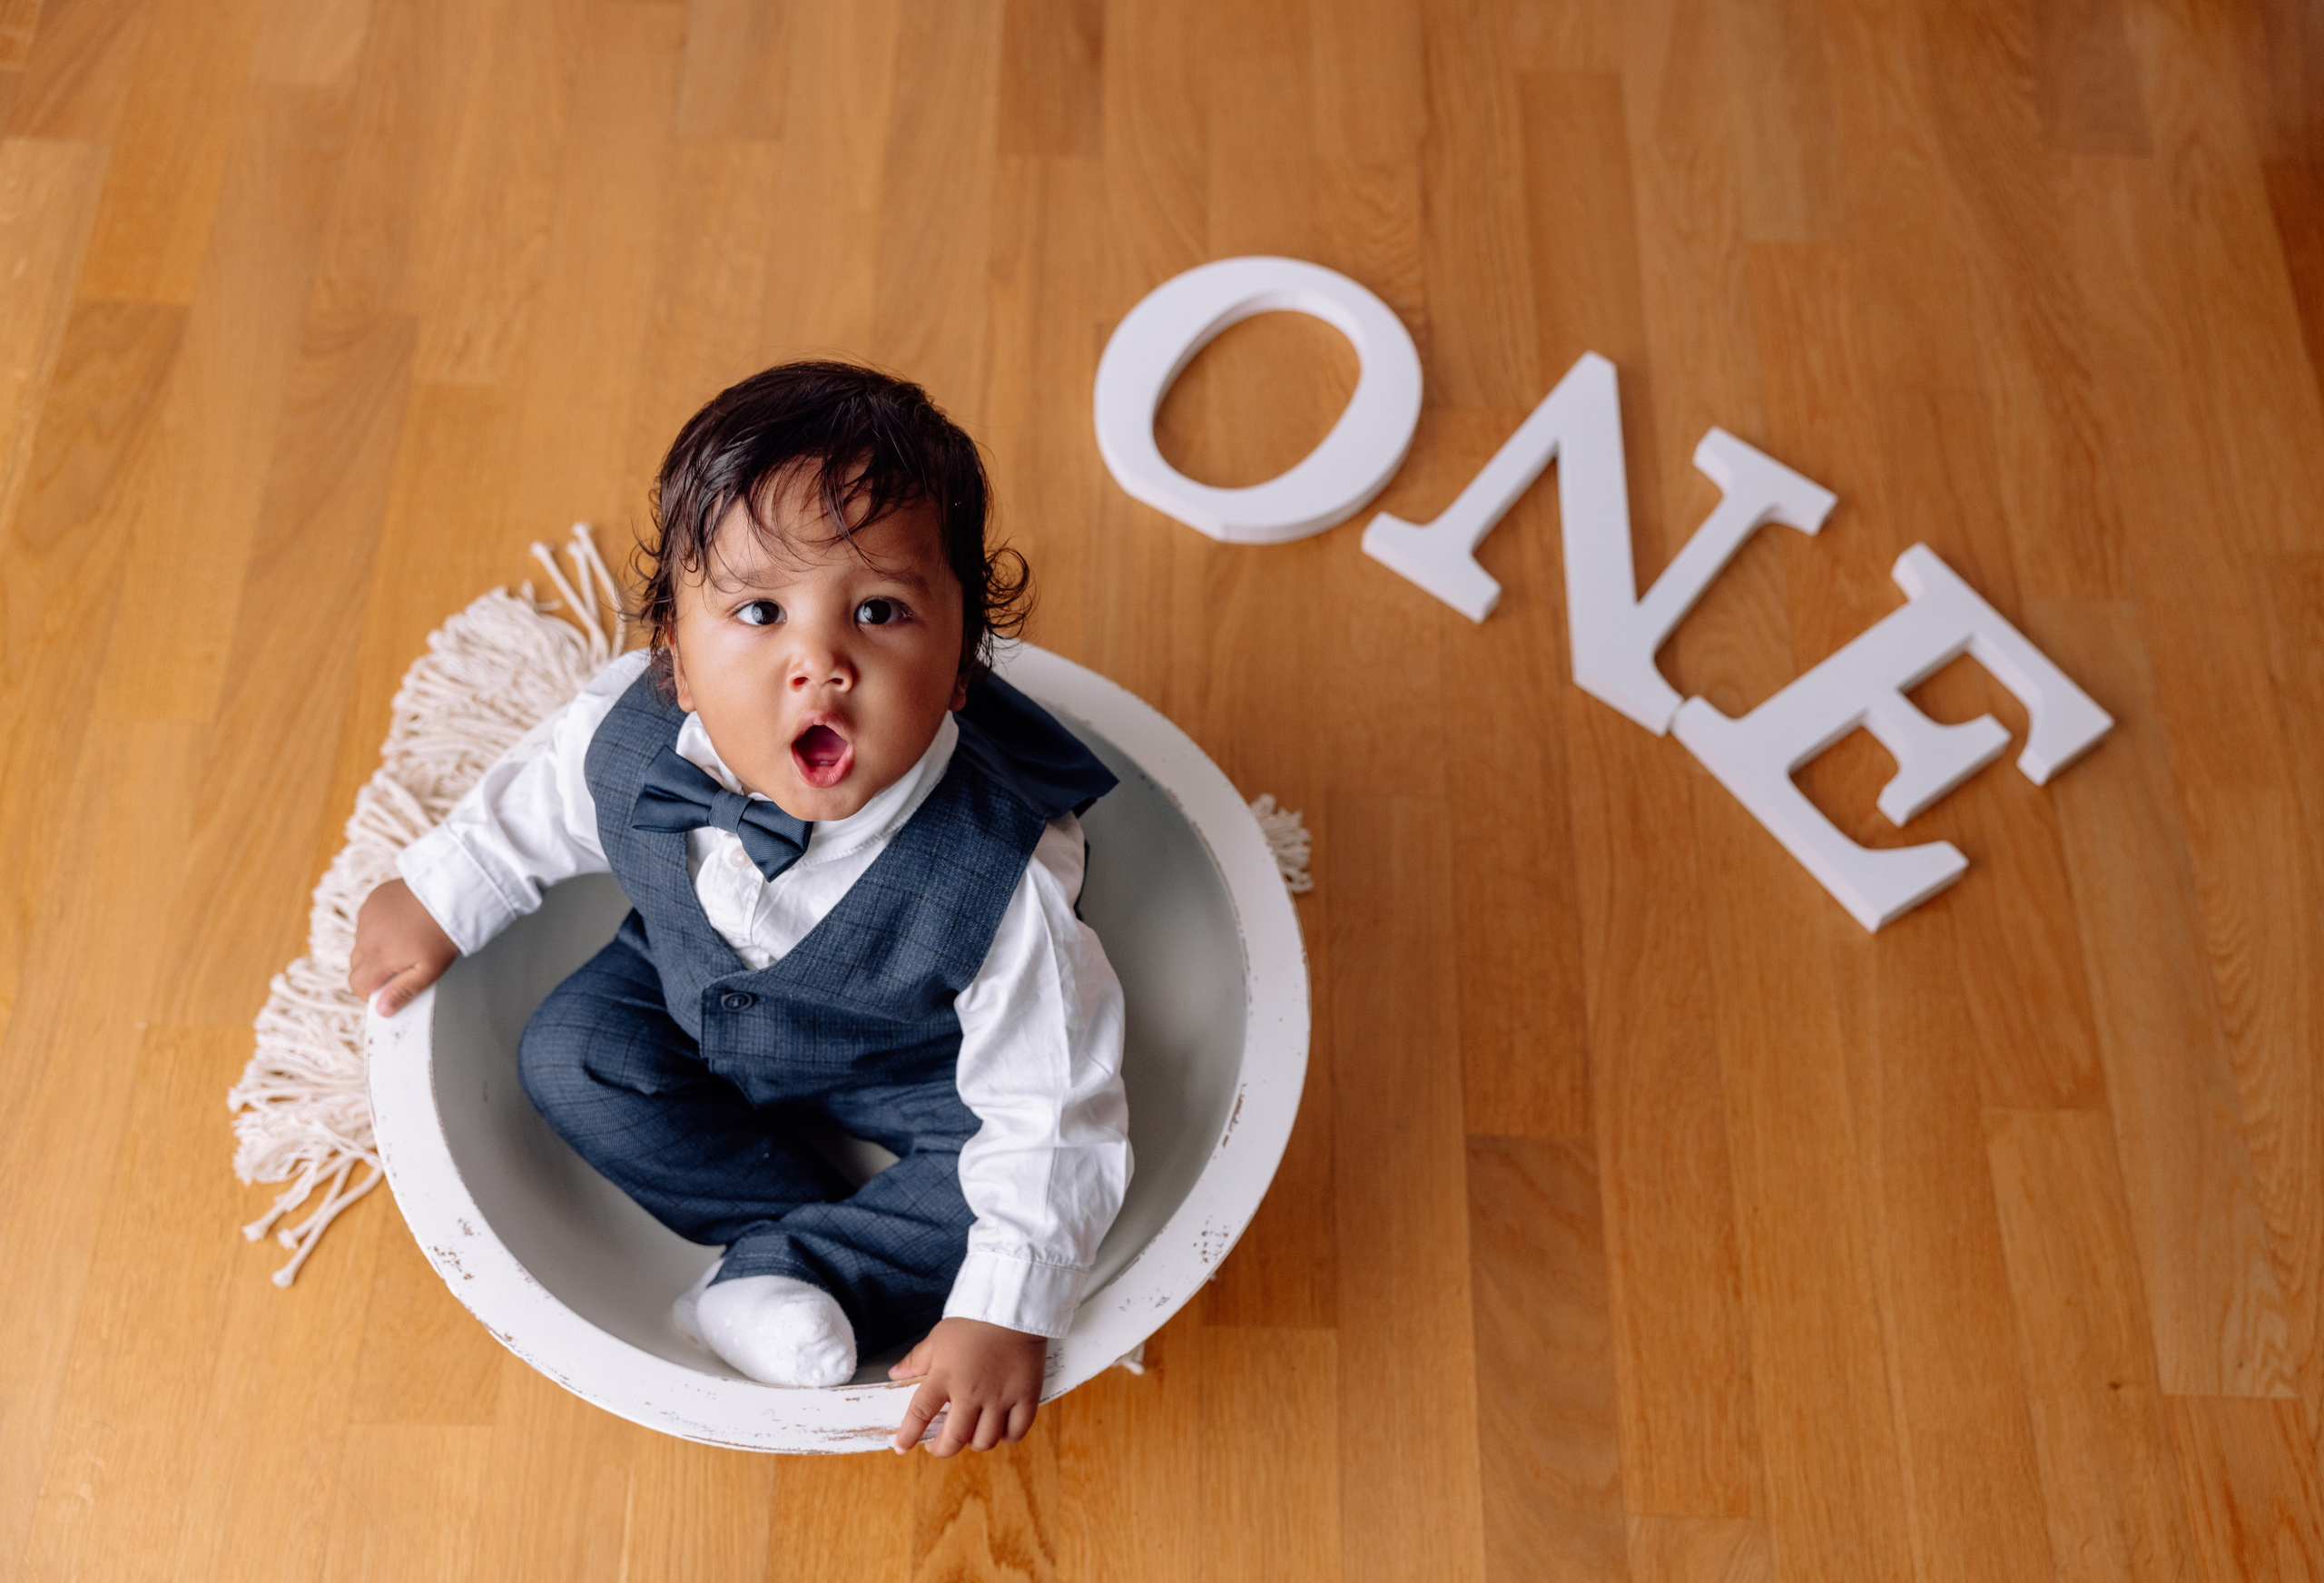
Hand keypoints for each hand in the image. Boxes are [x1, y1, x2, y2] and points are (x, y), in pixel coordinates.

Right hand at [349, 878, 458, 1016]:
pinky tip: (400, 923)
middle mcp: (366, 935)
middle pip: (357, 964)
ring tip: (403, 942)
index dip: (367, 993)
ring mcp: (367, 916)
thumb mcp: (429, 970)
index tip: (381, 993)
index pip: (357, 984)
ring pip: (361, 942)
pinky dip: (377, 927)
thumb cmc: (443, 932)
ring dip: (374, 947)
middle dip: (372, 971)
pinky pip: (367, 921)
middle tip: (398, 967)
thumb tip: (382, 1010)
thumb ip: (403, 991)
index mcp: (378, 956)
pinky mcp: (372, 900)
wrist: (450, 893)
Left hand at [888, 1317, 1045, 1455]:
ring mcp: (1000, 1397)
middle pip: (954, 1439)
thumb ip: (917, 1359)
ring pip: (985, 1440)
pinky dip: (1007, 1436)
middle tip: (939, 1445)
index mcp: (945, 1376)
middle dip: (942, 1448)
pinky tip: (1001, 1429)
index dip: (909, 1435)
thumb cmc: (973, 1322)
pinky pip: (1016, 1431)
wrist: (1012, 1307)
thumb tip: (895, 1374)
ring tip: (971, 1434)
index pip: (920, 1414)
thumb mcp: (938, 1337)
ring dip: (974, 1443)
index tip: (901, 1448)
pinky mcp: (1026, 1396)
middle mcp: (971, 1392)